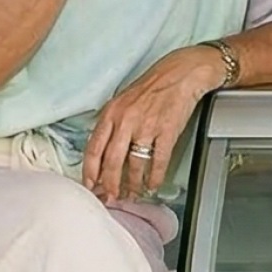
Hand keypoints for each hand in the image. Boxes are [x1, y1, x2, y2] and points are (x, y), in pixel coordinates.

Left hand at [83, 43, 225, 205]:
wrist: (181, 73)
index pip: (94, 148)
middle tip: (112, 197)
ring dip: (133, 184)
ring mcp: (147, 126)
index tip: (90, 186)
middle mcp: (126, 121)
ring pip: (134, 164)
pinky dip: (155, 177)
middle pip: (112, 161)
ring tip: (134, 194)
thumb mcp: (122, 101)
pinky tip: (153, 185)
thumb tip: (105, 152)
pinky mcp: (167, 131)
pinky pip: (158, 161)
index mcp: (111, 113)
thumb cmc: (152, 87)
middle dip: (111, 185)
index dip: (90, 171)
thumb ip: (112, 124)